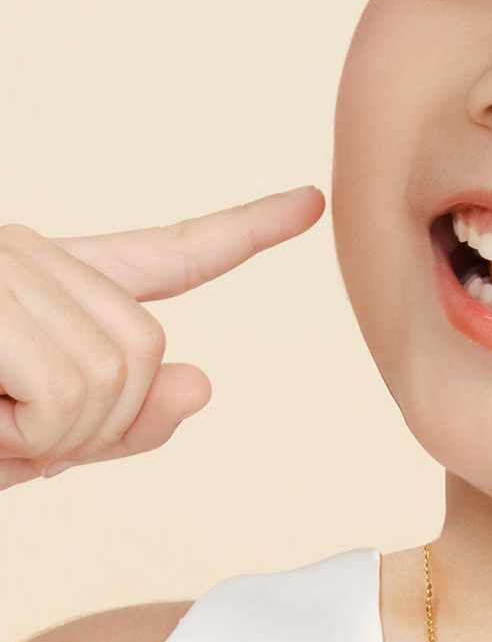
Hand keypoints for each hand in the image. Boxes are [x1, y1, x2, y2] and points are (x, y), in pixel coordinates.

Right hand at [0, 186, 324, 489]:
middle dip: (96, 423)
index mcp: (59, 282)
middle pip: (149, 351)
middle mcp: (37, 256)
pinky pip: (62, 397)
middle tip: (21, 428)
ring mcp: (12, 267)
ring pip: (111, 378)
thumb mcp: (43, 439)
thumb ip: (124, 423)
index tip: (311, 203)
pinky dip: (25, 436)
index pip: (174, 254)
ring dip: (50, 434)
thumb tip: (199, 385)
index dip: (249, 232)